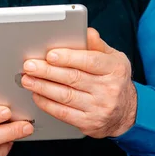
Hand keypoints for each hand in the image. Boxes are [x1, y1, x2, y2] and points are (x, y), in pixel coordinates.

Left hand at [21, 28, 136, 138]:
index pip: (90, 61)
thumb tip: (87, 32)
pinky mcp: (89, 123)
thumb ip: (97, 45)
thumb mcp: (113, 59)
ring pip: (66, 96)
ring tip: (27, 79)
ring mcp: (99, 108)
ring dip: (42, 87)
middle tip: (30, 65)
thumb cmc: (113, 80)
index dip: (68, 58)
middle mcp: (109, 89)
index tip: (50, 55)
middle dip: (48, 71)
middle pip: (73, 78)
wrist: (126, 113)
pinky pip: (63, 113)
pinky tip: (37, 95)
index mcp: (114, 69)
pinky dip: (47, 103)